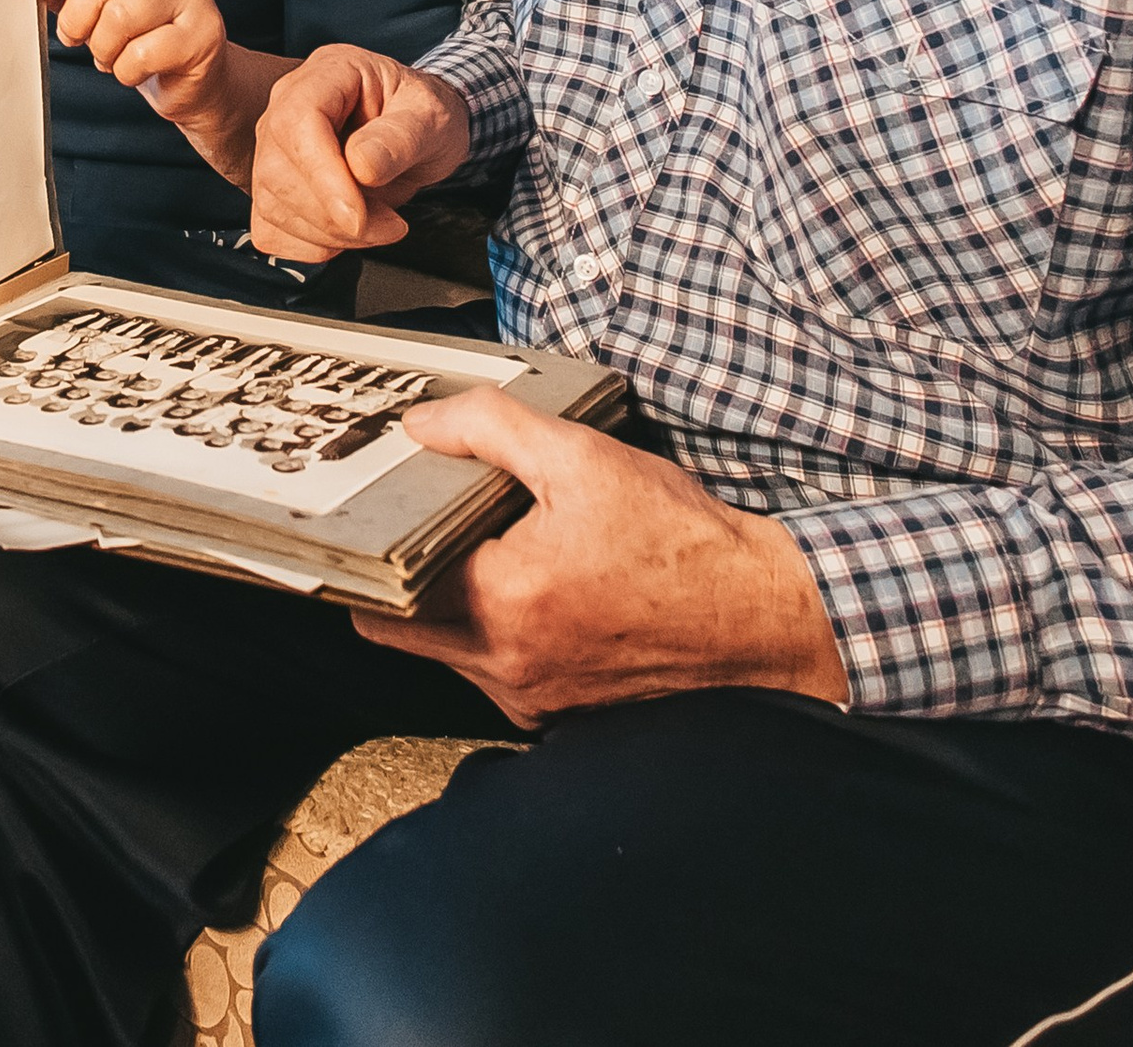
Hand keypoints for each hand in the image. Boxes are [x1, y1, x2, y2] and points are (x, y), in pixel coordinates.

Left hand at [29, 0, 279, 185]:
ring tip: (109, 55)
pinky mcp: (203, 33)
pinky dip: (125, 71)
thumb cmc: (137, 33)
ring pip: (120, 17)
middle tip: (74, 37)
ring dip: (102, 48)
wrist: (191, 77)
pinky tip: (133, 69)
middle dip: (76, 17)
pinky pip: (141, 53)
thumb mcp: (98, 2)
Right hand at [251, 44, 468, 262]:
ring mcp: (274, 145)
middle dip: (334, 216)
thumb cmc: (425, 115)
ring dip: (328, 235)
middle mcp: (288, 104)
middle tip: (391, 225)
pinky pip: (271, 229)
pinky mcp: (274, 185)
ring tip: (380, 225)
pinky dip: (309, 247)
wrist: (420, 131)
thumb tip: (361, 168)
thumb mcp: (432, 117)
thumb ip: (400, 139)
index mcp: (328, 73)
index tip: (358, 217)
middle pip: (278, 171)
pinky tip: (347, 236)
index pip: (298, 122)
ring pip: (272, 205)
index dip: (322, 175)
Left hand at [353, 385, 850, 725]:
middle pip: (399, 625)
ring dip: (448, 601)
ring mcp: (531, 694)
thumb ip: (489, 428)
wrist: (761, 613)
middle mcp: (506, 663)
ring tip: (478, 545)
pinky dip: (492, 629)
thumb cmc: (683, 543)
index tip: (371, 509)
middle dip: (397, 574)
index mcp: (501, 602)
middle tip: (411, 526)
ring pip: (445, 648)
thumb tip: (424, 423)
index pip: (388, 578)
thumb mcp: (581, 455)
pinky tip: (524, 582)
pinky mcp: (558, 709)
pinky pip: (493, 668)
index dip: (377, 535)